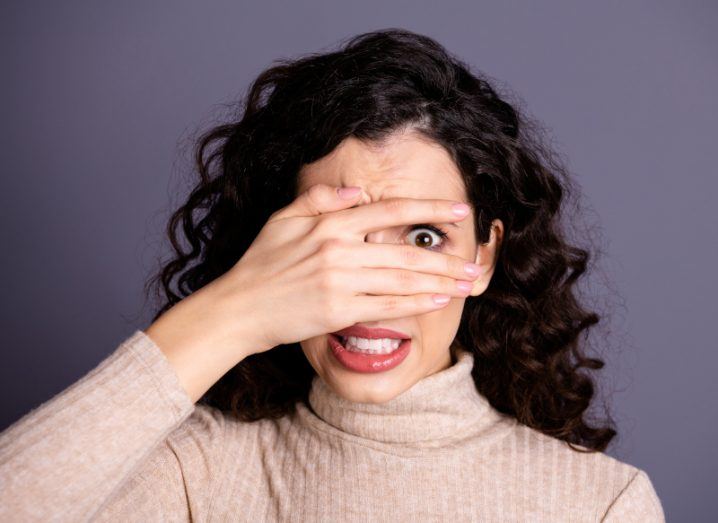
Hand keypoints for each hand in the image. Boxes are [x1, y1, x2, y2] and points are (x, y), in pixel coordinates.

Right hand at [219, 183, 479, 353]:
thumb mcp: (282, 219)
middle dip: (445, 258)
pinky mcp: (338, 311)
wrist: (239, 308)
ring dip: (439, 282)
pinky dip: (415, 303)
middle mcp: (339, 250)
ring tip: (467, 283)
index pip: (389, 211)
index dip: (428, 209)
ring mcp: (340, 282)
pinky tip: (437, 300)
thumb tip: (356, 193)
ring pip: (402, 280)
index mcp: (329, 224)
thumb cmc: (261, 263)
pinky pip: (386, 306)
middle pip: (405, 251)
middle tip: (474, 263)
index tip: (458, 211)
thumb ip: (319, 200)